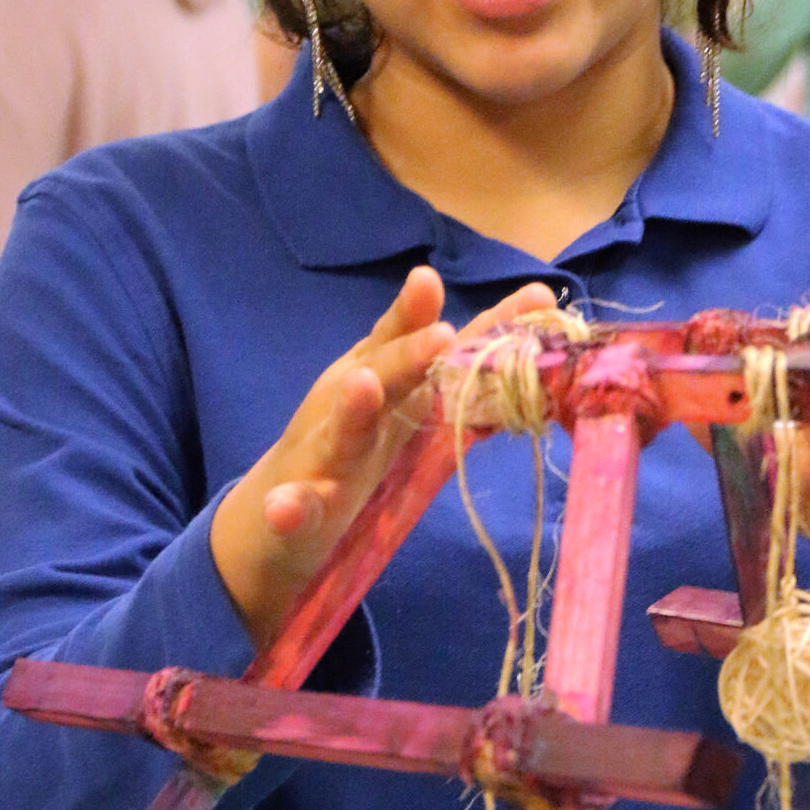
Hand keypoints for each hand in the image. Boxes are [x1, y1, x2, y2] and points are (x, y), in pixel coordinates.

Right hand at [210, 267, 556, 646]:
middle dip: (409, 352)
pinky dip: (287, 507)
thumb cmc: (355, 448)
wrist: (279, 512)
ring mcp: (321, 456)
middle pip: (383, 372)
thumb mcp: (406, 406)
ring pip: (338, 431)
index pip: (434, 344)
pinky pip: (292, 509)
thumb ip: (459, 375)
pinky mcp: (296, 511)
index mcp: (385, 380)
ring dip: (350, 408)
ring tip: (361, 385)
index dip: (481, 324)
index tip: (530, 297)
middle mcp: (352, 405)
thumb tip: (530, 340)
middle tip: (441, 334)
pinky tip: (282, 507)